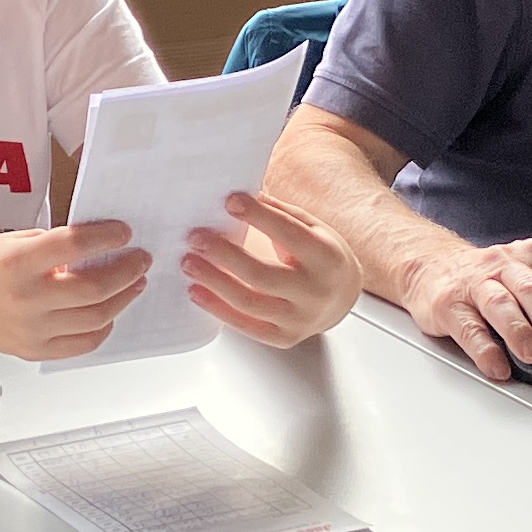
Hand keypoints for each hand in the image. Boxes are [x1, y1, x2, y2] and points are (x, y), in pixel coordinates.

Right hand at [0, 222, 150, 360]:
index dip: (106, 238)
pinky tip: (109, 313)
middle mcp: (27, 298)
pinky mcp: (36, 350)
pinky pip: (82, 344)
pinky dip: (103, 329)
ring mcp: (33, 329)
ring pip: (95, 319)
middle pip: (93, 288)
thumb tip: (96, 245)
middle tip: (141, 259)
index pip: (74, 246)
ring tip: (134, 284)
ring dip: (123, 299)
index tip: (124, 232)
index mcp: (19, 263)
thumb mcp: (11, 240)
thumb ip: (52, 243)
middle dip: (127, 271)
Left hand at [184, 190, 361, 349]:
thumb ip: (280, 214)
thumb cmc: (323, 257)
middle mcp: (315, 291)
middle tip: (196, 237)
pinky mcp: (284, 337)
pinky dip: (217, 309)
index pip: (288, 234)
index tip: (229, 201)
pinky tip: (196, 291)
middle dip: (224, 255)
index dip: (258, 217)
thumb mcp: (313, 228)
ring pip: (249, 302)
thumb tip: (244, 194)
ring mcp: (300, 319)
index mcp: (326, 257)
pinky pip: (245, 326)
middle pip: (262, 274)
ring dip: (213, 281)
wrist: (342, 298)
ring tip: (189, 262)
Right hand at [412, 236, 531, 381]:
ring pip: (502, 305)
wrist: (430, 266)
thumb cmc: (485, 278)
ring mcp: (474, 283)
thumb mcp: (524, 277)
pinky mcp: (448, 304)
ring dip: (521, 333)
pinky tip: (497, 366)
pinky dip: (485, 351)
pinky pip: (469, 328)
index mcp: (531, 257)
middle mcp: (504, 265)